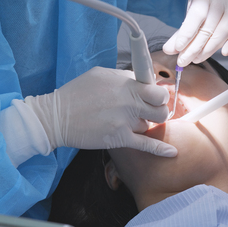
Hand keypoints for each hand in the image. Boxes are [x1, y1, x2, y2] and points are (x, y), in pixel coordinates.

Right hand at [25, 66, 177, 156]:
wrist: (56, 117)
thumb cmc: (76, 93)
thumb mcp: (100, 74)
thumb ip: (123, 76)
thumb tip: (140, 79)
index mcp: (125, 84)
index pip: (158, 91)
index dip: (159, 96)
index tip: (154, 98)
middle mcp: (129, 102)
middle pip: (160, 110)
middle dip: (157, 111)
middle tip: (147, 112)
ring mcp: (125, 121)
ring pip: (148, 125)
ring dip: (142, 124)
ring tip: (126, 122)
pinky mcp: (119, 138)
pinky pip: (146, 144)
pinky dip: (160, 149)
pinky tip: (172, 153)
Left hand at [163, 0, 227, 66]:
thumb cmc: (209, 3)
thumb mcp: (194, 12)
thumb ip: (182, 32)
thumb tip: (168, 50)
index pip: (195, 15)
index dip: (186, 33)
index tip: (177, 49)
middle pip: (208, 27)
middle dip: (194, 48)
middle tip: (183, 61)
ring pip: (224, 30)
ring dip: (210, 49)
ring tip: (197, 59)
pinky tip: (225, 52)